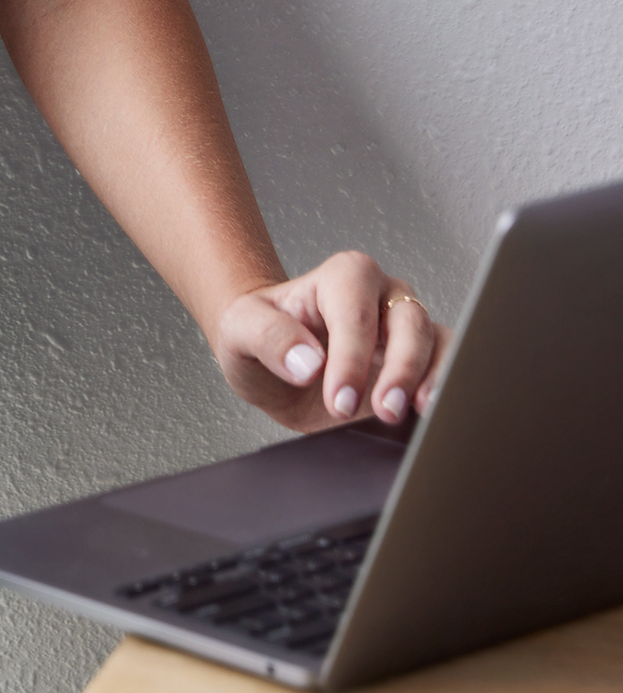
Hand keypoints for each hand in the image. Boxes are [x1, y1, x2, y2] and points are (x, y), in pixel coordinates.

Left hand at [214, 250, 448, 433]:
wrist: (271, 363)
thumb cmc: (257, 336)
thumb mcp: (240, 330)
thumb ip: (269, 338)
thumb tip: (308, 362)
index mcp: (342, 278)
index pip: (355, 312)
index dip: (351, 356)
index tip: (338, 397)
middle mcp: (382, 296)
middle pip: (409, 322)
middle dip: (400, 369)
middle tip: (383, 410)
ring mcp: (406, 326)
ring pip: (439, 342)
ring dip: (432, 378)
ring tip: (417, 413)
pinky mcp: (422, 360)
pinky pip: (451, 366)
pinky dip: (448, 387)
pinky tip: (432, 415)